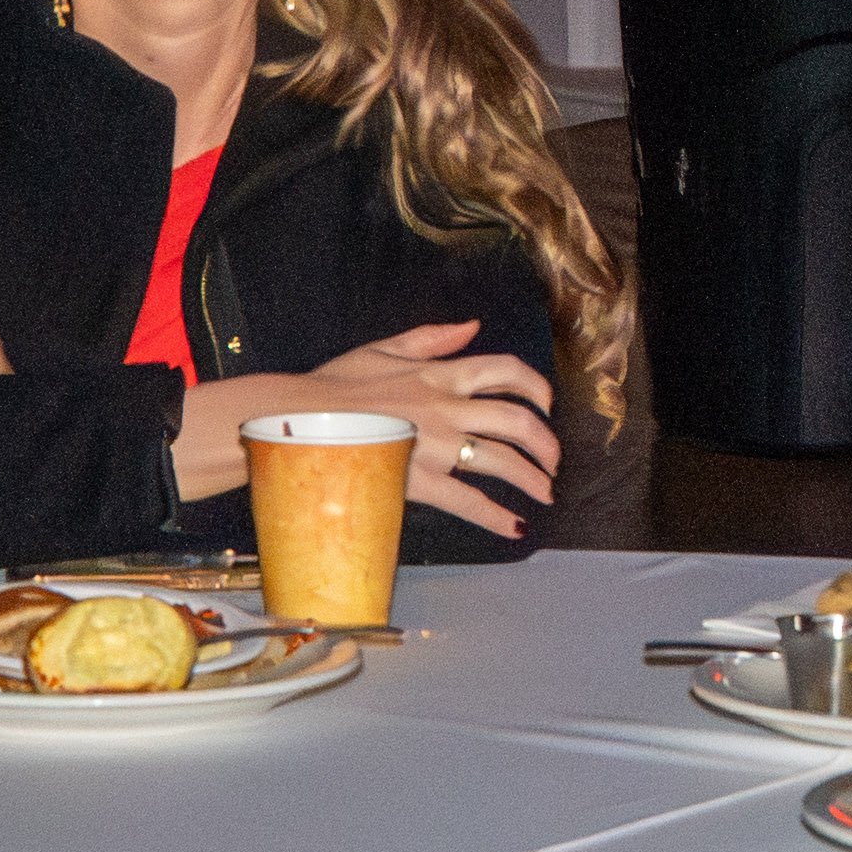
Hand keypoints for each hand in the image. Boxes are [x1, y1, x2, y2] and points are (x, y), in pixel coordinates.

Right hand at [177, 320, 561, 538]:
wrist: (298, 417)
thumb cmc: (333, 385)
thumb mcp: (383, 349)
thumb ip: (431, 337)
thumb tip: (471, 325)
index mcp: (438, 374)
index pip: (504, 370)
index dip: (535, 386)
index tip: (547, 403)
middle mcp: (446, 406)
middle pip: (517, 419)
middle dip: (546, 442)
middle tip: (553, 460)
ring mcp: (435, 443)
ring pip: (502, 459)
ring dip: (533, 479)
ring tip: (545, 493)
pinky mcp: (419, 478)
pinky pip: (469, 500)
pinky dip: (496, 516)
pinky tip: (513, 526)